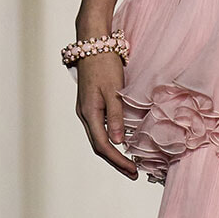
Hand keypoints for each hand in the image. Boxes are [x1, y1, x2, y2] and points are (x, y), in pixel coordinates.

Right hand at [75, 51, 139, 178]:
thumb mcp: (113, 90)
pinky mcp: (90, 105)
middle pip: (99, 146)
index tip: (134, 171)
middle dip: (116, 162)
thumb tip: (118, 142)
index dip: (118, 161)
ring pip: (98, 138)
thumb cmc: (105, 64)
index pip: (103, 145)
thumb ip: (116, 116)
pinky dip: (111, 139)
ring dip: (113, 153)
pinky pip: (99, 128)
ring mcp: (86, 110)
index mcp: (89, 113)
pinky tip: (122, 142)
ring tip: (129, 163)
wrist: (93, 44)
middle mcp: (84, 115)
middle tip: (134, 173)